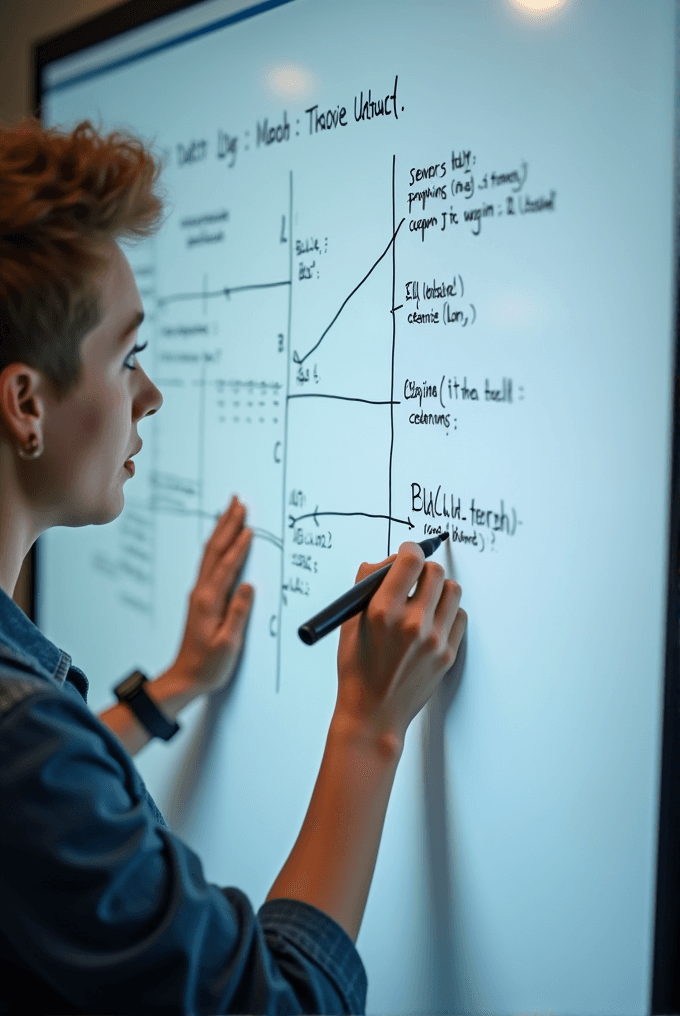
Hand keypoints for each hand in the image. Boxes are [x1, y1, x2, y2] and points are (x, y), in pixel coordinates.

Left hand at [171, 496, 253, 694]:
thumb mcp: (228, 643)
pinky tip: (220, 542)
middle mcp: (200, 593)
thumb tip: (248, 586)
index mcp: (208, 601)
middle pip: (214, 550)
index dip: (239, 545)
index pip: (227, 566)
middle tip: (238, 502)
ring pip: (209, 554)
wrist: (184, 678)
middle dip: (227, 525)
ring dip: (220, 531)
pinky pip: (208, 564)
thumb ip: (238, 613)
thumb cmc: (208, 666)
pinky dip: (217, 547)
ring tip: (230, 512)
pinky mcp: (200, 599)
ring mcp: (198, 595)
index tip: (250, 526)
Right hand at [335, 541, 466, 745]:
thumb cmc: (357, 668)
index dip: (410, 549)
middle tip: (415, 577)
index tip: (408, 551)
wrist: (373, 714)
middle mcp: (412, 623)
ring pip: (453, 590)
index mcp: (383, 611)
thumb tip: (385, 561)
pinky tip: (433, 620)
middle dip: (424, 568)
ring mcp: (433, 640)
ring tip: (426, 599)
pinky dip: (449, 612)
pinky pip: (460, 615)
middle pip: (435, 571)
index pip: (410, 561)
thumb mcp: (350, 622)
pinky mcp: (447, 654)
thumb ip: (366, 585)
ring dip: (440, 588)